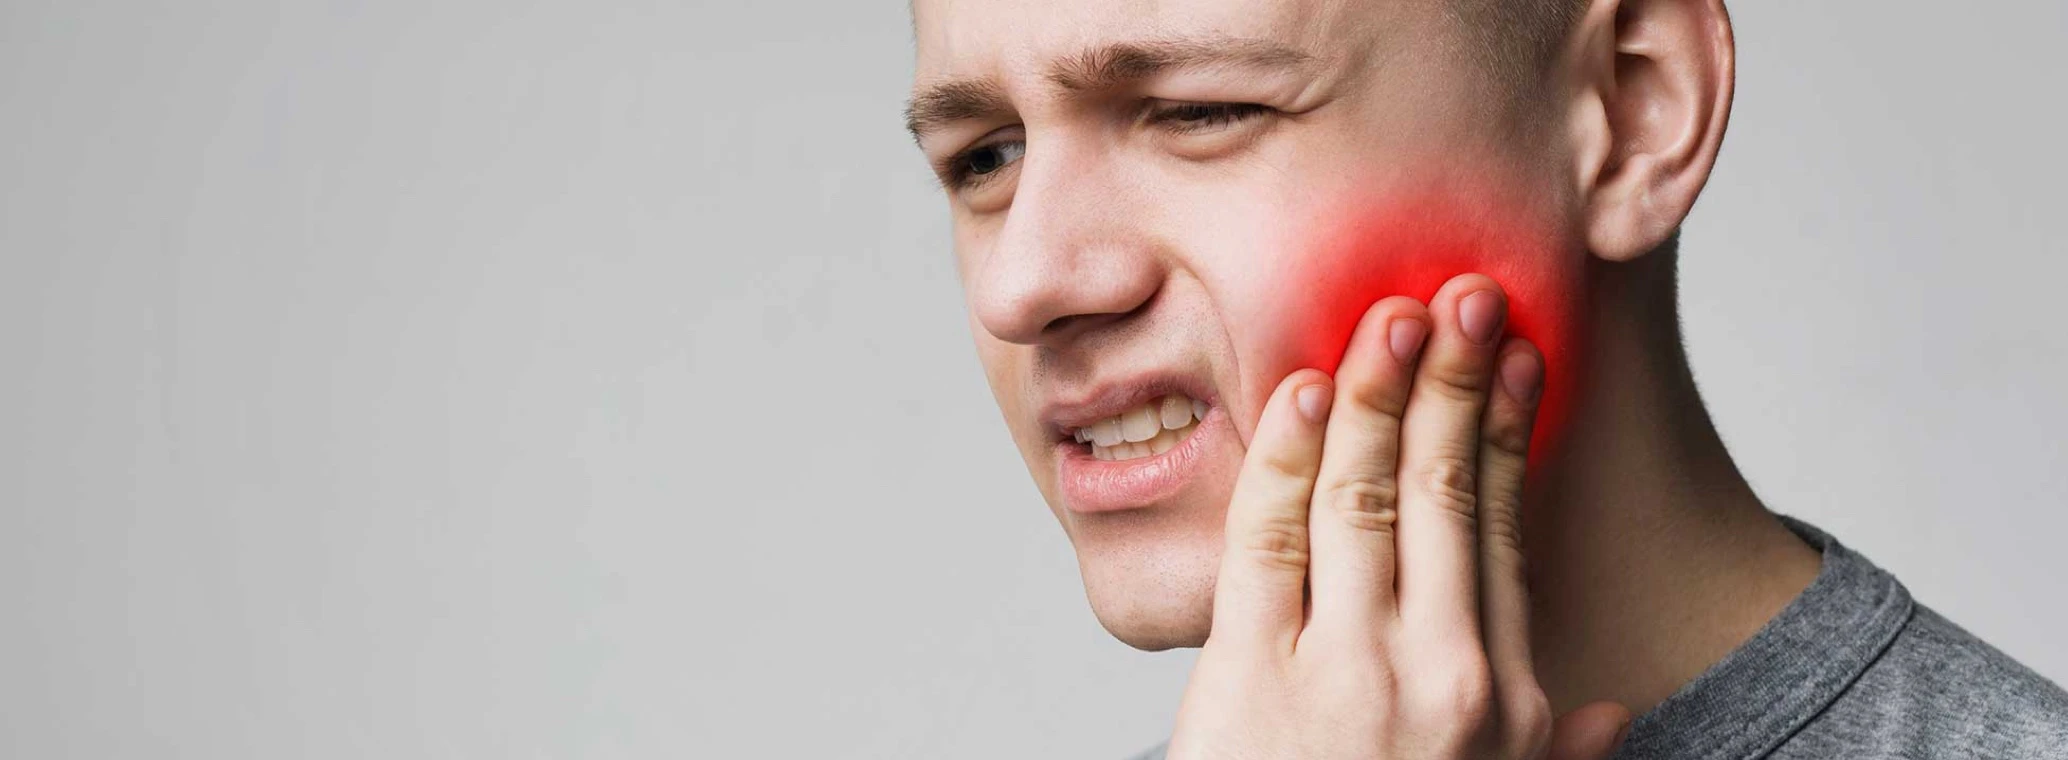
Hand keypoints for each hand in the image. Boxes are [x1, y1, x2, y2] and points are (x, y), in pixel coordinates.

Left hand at [1166, 275, 1629, 759]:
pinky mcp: (1246, 676)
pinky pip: (1268, 536)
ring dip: (1378, 393)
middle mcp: (1437, 673)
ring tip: (1392, 318)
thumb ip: (1553, 753)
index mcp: (1501, 699)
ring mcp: (1341, 671)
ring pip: (1363, 497)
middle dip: (1452, 382)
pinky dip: (1285, 454)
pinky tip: (1302, 390)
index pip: (1505, 530)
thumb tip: (1609, 714)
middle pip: (1446, 492)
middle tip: (1461, 293)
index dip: (1505, 431)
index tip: (1512, 356)